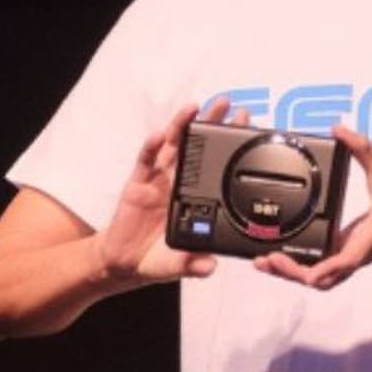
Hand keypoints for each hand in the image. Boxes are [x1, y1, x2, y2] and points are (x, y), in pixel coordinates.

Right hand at [92, 98, 249, 285]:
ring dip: (182, 125)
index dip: (229, 149)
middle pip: (197, 147)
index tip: (246, 130)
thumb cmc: (156, 259)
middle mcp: (178, 182)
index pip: (216, 167)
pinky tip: (159, 134)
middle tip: (228, 104)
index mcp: (195, 198)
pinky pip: (145, 161)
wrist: (125, 263)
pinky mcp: (137, 183)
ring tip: (194, 107)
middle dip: (211, 124)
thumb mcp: (179, 265)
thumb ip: (193, 265)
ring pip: (172, 146)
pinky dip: (151, 146)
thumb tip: (210, 267)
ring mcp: (158, 180)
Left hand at [253, 124, 371, 289]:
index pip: (348, 259)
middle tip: (268, 259)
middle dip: (295, 273)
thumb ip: (363, 148)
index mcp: (369, 236)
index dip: (328, 268)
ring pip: (321, 279)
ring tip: (265, 262)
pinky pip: (322, 269)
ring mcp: (352, 256)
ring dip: (294, 274)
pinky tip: (282, 258)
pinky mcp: (347, 255)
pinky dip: (301, 268)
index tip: (308, 274)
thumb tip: (339, 129)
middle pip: (325, 278)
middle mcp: (357, 252)